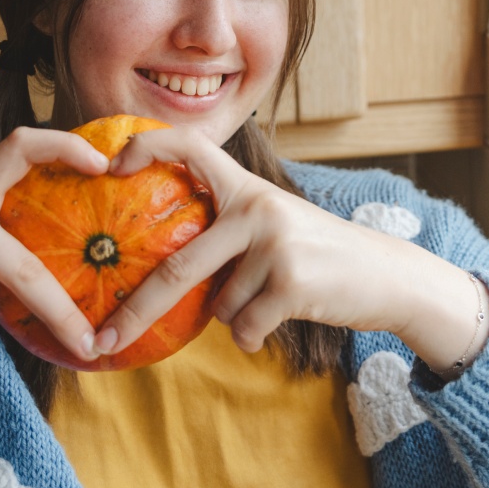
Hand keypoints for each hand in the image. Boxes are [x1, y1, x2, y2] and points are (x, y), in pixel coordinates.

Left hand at [99, 127, 487, 371]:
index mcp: (247, 188)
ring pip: (219, 307)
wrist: (386, 275)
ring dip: (237, 317)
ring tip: (274, 297)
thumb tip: (158, 275)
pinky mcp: (290, 282)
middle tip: (102, 340)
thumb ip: (226, 234)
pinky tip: (283, 317)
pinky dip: (254, 336)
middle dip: (136, 311)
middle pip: (178, 266)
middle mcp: (257, 208)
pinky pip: (244, 328)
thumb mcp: (273, 226)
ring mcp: (274, 244)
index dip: (146, 148)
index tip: (109, 167)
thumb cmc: (319, 256)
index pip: (190, 146)